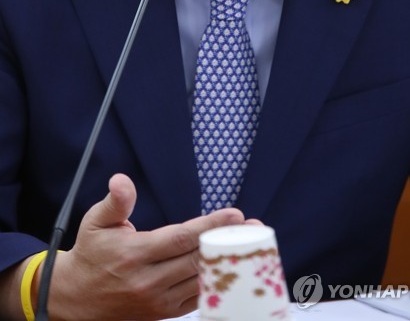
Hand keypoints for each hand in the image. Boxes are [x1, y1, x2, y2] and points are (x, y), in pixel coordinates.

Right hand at [40, 173, 246, 320]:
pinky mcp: (163, 313)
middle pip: (196, 260)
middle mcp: (148, 281)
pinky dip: (216, 284)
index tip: (234, 214)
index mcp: (134, 254)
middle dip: (227, 242)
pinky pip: (196, 299)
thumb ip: (115, 201)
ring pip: (200, 281)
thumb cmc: (91, 254)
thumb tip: (121, 180)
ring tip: (250, 245)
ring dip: (227, 263)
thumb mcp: (95, 222)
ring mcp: (157, 301)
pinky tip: (233, 269)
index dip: (209, 226)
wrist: (76, 299)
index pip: (180, 239)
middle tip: (253, 226)